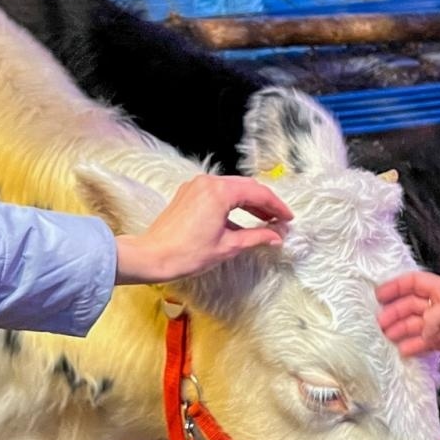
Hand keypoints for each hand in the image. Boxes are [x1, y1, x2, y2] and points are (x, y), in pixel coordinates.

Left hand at [115, 175, 292, 285]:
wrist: (151, 257)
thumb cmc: (186, 253)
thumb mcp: (228, 246)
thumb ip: (256, 237)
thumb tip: (276, 236)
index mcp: (219, 192)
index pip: (257, 193)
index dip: (276, 206)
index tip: (288, 218)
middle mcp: (207, 182)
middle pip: (246, 187)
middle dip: (265, 203)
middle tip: (280, 219)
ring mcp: (195, 186)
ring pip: (232, 189)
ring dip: (249, 203)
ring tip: (265, 221)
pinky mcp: (188, 194)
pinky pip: (217, 193)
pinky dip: (232, 204)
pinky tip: (240, 221)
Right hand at [375, 272, 439, 365]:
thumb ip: (429, 318)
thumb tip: (422, 332)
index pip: (414, 283)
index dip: (396, 287)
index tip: (379, 295)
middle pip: (412, 306)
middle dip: (395, 313)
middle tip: (380, 323)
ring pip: (418, 326)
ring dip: (403, 330)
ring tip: (388, 338)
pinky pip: (428, 343)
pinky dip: (416, 346)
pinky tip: (404, 350)